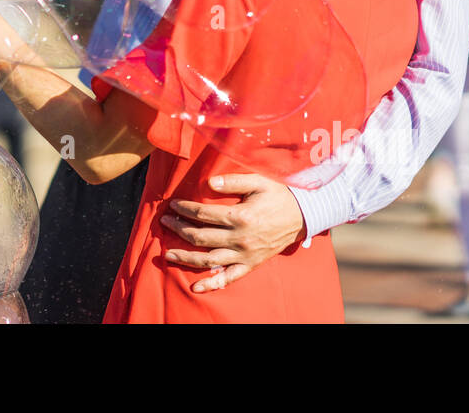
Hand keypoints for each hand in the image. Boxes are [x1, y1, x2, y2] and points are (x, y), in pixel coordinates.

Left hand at [160, 173, 305, 292]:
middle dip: (179, 229)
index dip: (184, 209)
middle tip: (164, 222)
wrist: (304, 215)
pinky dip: (212, 285)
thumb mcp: (258, 181)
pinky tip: (195, 287)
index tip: (173, 204)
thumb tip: (209, 183)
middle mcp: (240, 239)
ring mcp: (245, 255)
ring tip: (167, 254)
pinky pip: (229, 278)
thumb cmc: (279, 195)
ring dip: (186, 258)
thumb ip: (233, 181)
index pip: (202, 214)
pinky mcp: (251, 264)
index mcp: (240, 216)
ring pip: (209, 260)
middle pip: (200, 237)